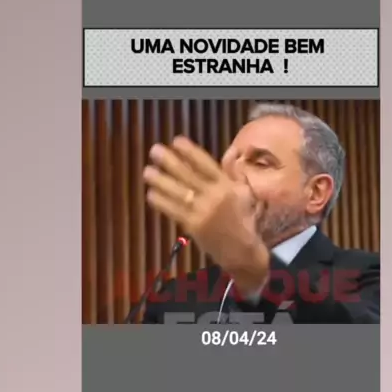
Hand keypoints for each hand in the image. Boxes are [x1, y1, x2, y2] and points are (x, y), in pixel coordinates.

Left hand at [143, 136, 268, 294]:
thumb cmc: (242, 218)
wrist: (241, 251)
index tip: (176, 140)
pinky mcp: (194, 226)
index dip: (190, 151)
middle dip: (169, 161)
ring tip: (147, 171)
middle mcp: (215, 196)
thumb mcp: (243, 192)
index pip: (206, 164)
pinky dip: (161, 202)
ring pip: (178, 192)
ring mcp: (203, 212)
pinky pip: (174, 210)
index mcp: (227, 185)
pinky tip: (151, 194)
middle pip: (188, 175)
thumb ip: (233, 172)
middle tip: (154, 150)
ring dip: (160, 181)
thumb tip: (232, 150)